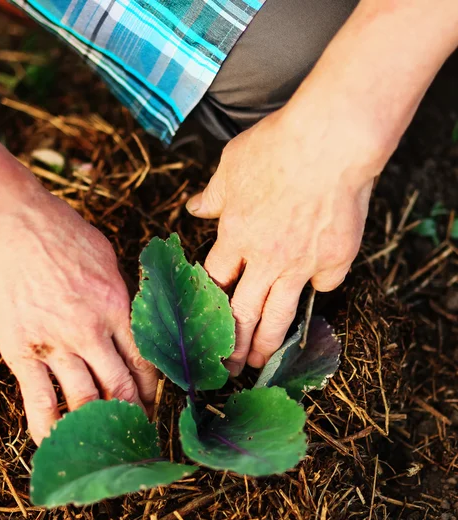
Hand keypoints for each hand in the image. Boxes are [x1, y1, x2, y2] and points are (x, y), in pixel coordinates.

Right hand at [0, 190, 156, 443]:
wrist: (6, 225)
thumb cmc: (58, 231)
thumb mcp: (105, 256)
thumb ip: (120, 292)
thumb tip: (131, 317)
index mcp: (117, 306)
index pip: (145, 361)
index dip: (153, 388)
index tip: (154, 401)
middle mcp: (90, 332)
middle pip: (121, 387)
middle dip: (134, 413)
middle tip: (139, 429)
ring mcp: (55, 345)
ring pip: (85, 400)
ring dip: (99, 425)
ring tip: (105, 440)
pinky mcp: (22, 353)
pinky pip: (38, 401)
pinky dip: (49, 428)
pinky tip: (55, 445)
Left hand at [186, 107, 376, 375]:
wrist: (329, 140)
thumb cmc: (276, 146)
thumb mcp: (231, 165)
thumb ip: (214, 195)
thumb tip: (194, 208)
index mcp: (234, 237)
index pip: (214, 284)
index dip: (207, 308)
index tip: (204, 326)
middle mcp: (265, 258)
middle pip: (243, 313)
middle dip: (232, 345)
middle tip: (227, 369)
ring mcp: (301, 264)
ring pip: (280, 315)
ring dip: (267, 343)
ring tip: (260, 364)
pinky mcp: (335, 260)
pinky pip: (325, 284)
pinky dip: (319, 288)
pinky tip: (316, 288)